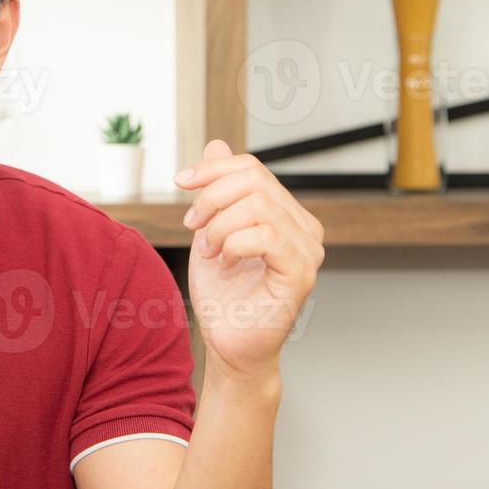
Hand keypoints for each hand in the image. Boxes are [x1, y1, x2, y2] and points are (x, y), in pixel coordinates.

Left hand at [175, 139, 323, 383]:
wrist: (227, 344)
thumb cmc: (223, 295)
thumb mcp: (210, 229)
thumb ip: (217, 189)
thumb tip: (217, 144)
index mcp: (287, 214)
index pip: (253, 168)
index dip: (213, 168)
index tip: (180, 181)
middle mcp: (305, 228)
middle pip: (254, 181)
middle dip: (212, 198)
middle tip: (193, 226)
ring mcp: (308, 251)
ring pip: (258, 206)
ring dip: (219, 226)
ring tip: (210, 250)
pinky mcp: (301, 274)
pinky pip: (266, 236)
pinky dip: (233, 243)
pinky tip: (224, 261)